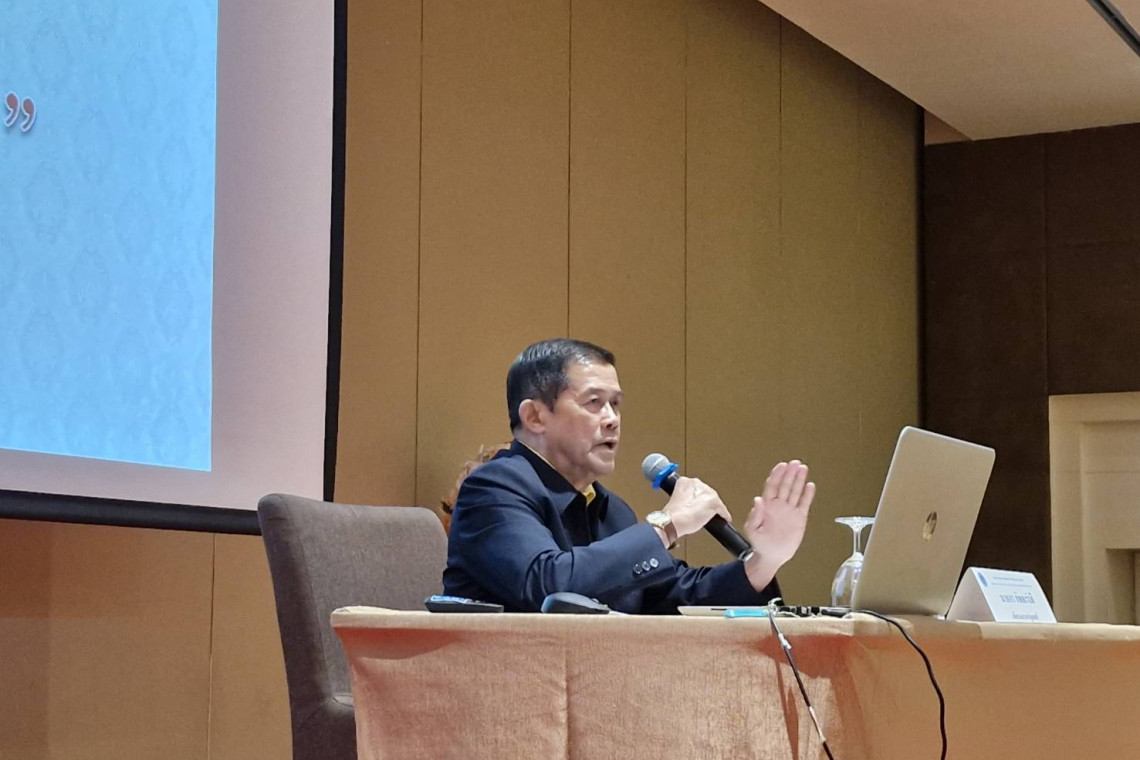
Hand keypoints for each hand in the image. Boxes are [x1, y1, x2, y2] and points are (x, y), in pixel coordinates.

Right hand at [663, 476, 732, 538]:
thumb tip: (692, 506)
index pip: (696, 488)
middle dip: (706, 502)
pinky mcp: (714, 502)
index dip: (697, 498)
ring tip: (709, 516)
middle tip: (703, 511)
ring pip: (715, 501)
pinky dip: (724, 516)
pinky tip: (723, 519)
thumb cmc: (672, 515)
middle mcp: (697, 483)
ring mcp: (707, 493)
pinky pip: (723, 510)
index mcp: (684, 481)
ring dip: (714, 509)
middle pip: (707, 493)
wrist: (673, 521)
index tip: (697, 503)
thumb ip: (686, 499)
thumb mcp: (676, 501)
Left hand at [742, 461, 814, 589]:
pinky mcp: (799, 518)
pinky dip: (807, 495)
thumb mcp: (752, 530)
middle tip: (795, 463)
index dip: (777, 475)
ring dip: (799, 480)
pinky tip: (810, 486)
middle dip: (790, 474)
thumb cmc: (760, 544)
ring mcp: (789, 511)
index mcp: (767, 506)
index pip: (772, 486)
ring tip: (803, 468)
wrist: (772, 556)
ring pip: (795, 492)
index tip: (782, 466)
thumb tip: (757, 499)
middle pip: (785, 485)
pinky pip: (804, 504)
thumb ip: (755, 515)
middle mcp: (779, 505)